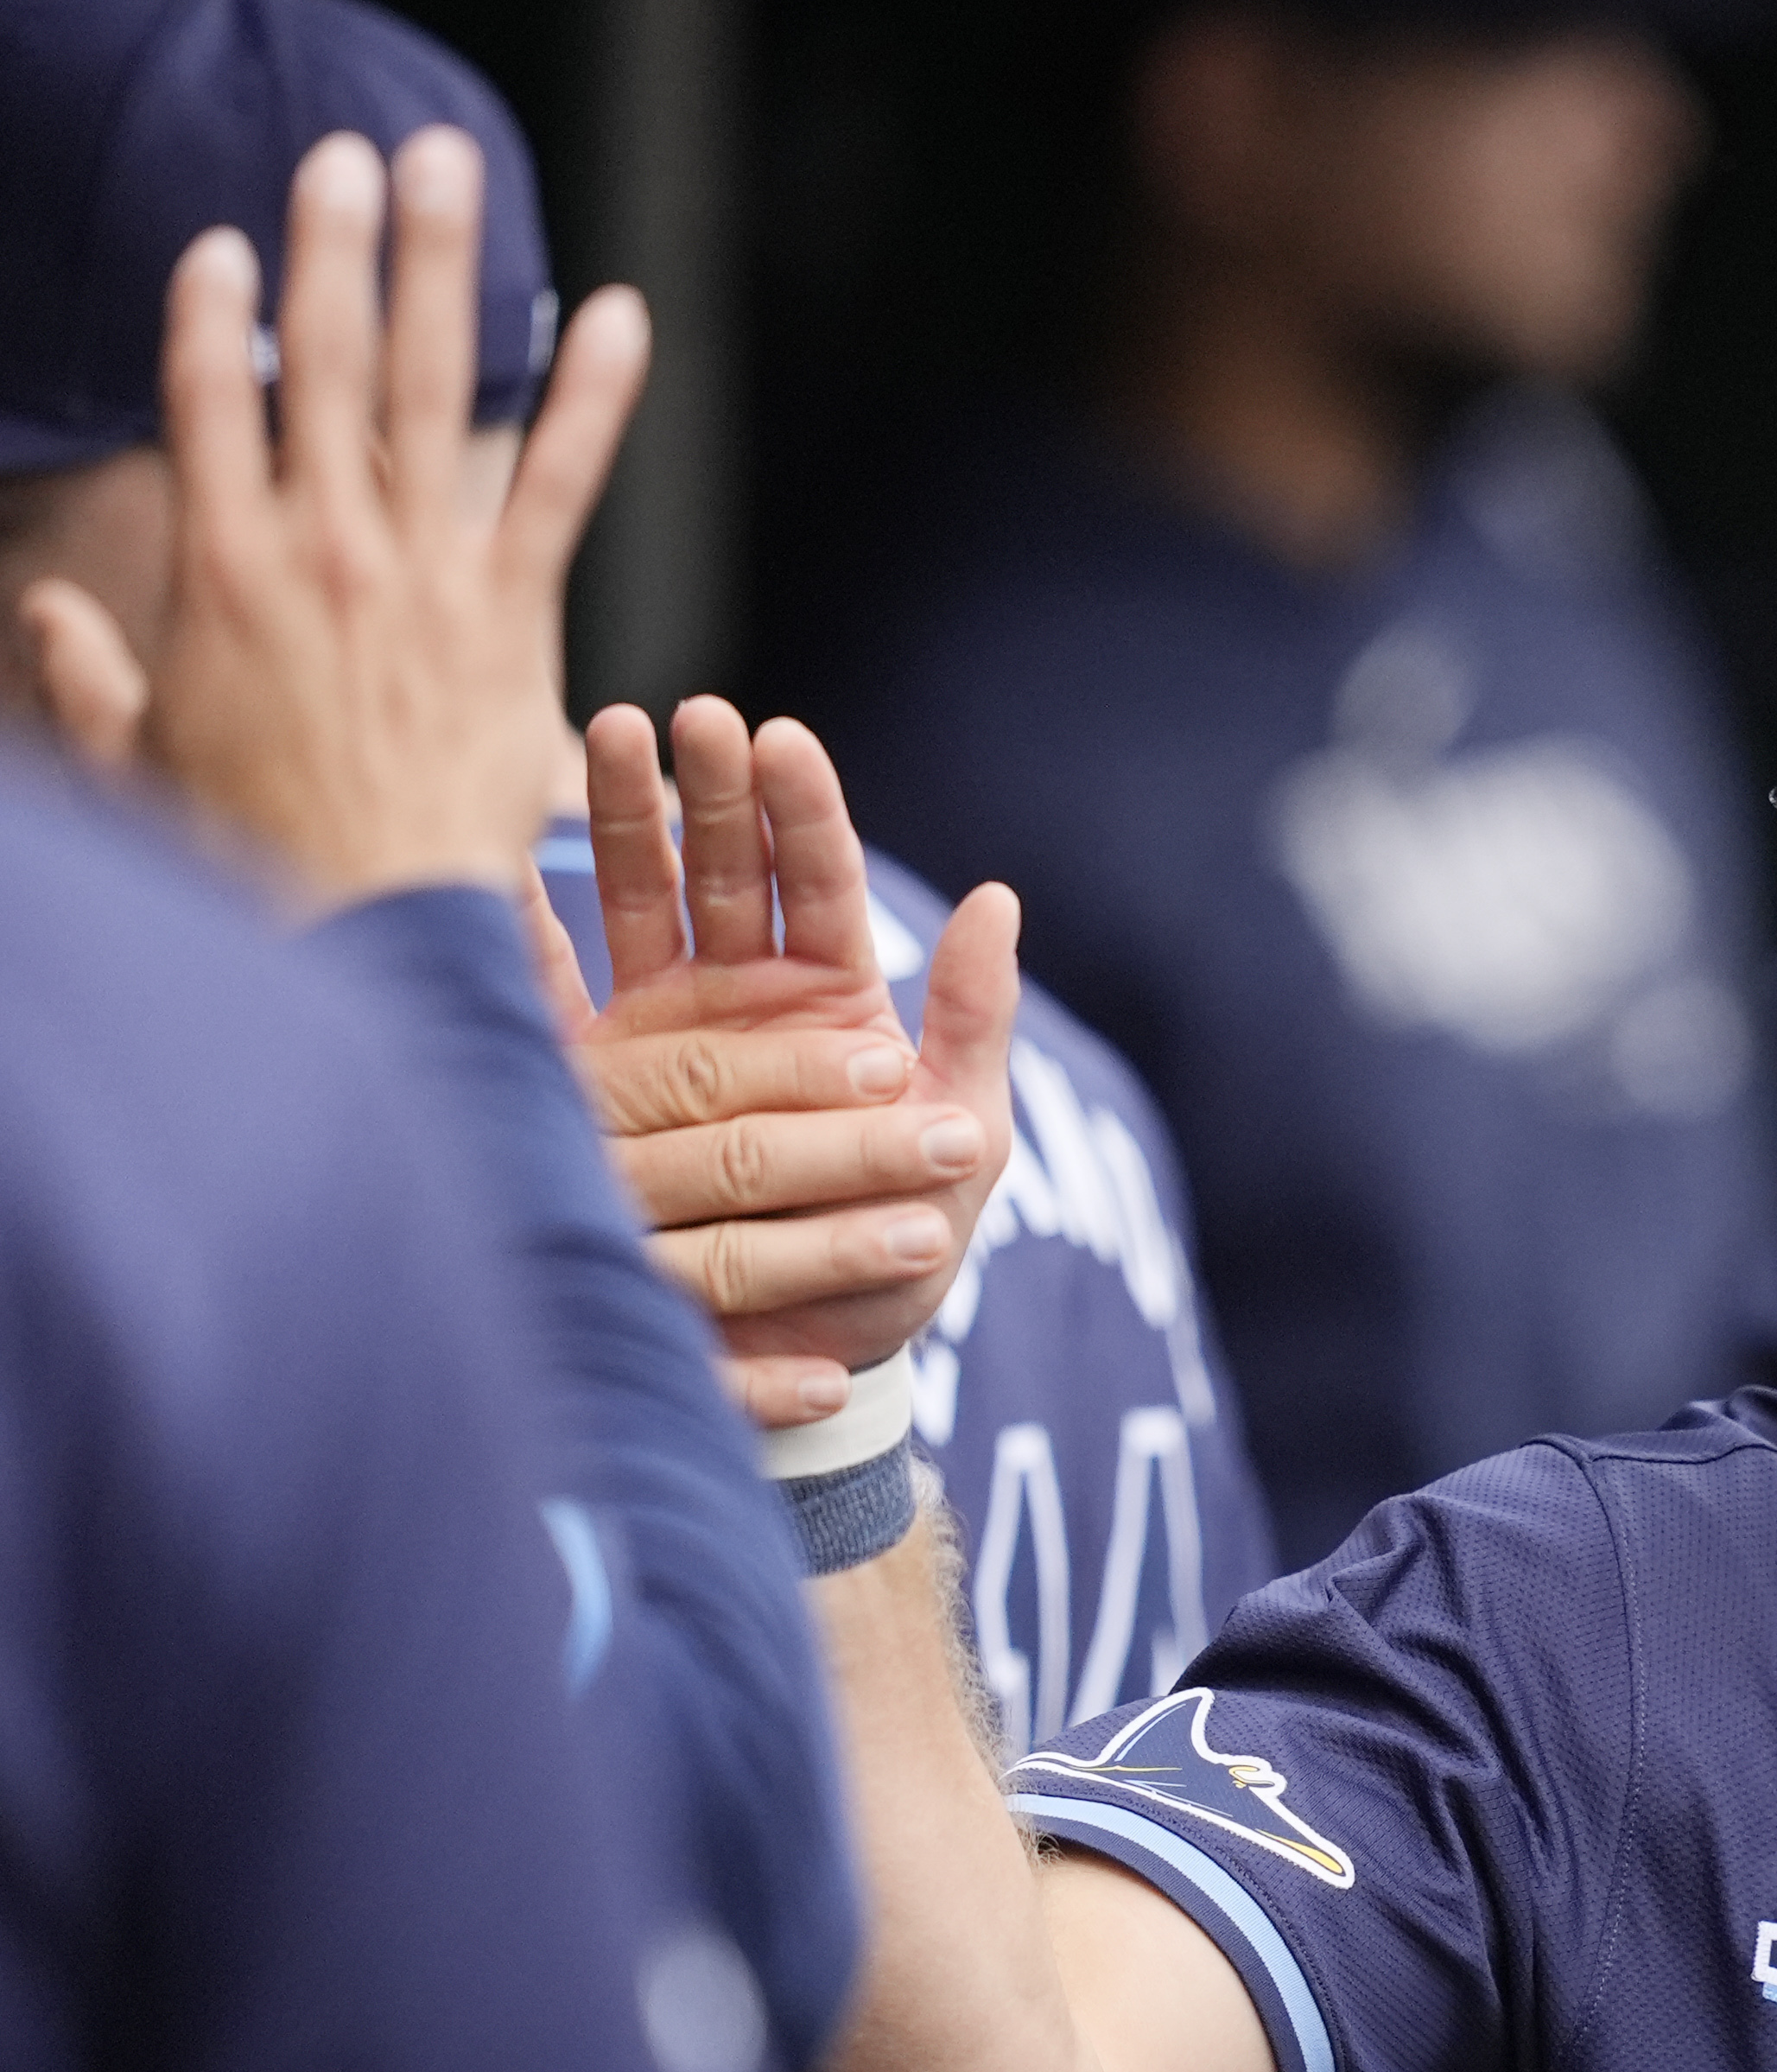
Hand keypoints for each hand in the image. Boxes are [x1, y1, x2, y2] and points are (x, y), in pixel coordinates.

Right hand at [39, 127, 648, 905]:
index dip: (211, 319)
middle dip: (334, 251)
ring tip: (447, 171)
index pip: (208, 408)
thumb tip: (52, 626)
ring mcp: (418, 573)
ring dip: (437, 272)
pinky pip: (558, 483)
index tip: (222, 247)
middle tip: (352, 156)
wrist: (366, 923)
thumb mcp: (140, 764)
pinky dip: (592, 398)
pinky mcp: (509, 612)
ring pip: (424, 390)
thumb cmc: (256, 859)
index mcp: (220, 574)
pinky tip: (622, 317)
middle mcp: (317, 549)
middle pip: (319, 364)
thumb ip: (90, 684)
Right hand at [561, 693, 1018, 1426]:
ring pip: (631, 912)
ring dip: (617, 822)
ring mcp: (656, 1042)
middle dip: (706, 791)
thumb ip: (976, 1021)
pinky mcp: (590, 1101)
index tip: (777, 733)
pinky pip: (542, 1005)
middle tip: (691, 709)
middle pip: (717, 877)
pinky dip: (515, 933)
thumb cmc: (906, 1244)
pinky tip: (483, 855)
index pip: (814, 883)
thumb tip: (999, 895)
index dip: (799, 811)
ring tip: (602, 733)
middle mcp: (735, 1003)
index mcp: (826, 1001)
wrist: (830, 1363)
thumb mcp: (967, 1133)